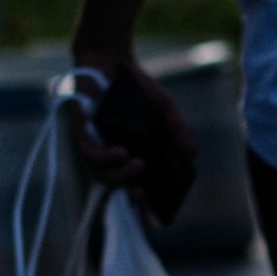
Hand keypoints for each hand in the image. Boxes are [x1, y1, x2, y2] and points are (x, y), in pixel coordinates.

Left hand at [71, 49, 194, 195]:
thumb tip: (192, 155)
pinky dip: (106, 157)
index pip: (135, 186)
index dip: (142, 206)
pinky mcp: (83, 132)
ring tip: (138, 165)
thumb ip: (179, 131)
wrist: (113, 60)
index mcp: (132, 154)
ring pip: (102, 175)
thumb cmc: (137, 87)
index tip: (155, 215)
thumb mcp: (165, 110)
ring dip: (120, 176)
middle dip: (129, 196)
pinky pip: (90, 153)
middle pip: (117, 187)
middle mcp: (112, 154)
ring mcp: (97, 144)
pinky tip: (122, 152)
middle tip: (142, 194)